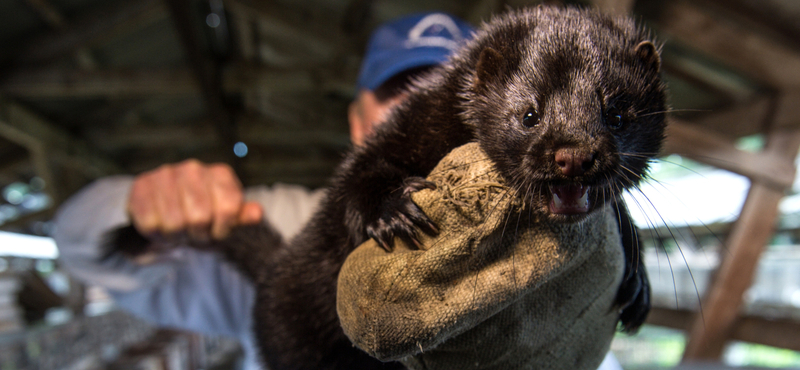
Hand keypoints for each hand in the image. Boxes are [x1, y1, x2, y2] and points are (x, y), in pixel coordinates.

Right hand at [127, 159, 262, 241]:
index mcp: (221, 174)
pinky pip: (150, 223)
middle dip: (197, 235)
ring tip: (178, 232)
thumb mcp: (226, 218)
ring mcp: (165, 174)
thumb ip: (242, 216)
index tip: (216, 232)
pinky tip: (161, 228)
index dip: (222, 229)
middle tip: (194, 234)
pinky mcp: (141, 185)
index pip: (228, 208)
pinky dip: (156, 234)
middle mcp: (194, 168)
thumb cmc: (202, 216)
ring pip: (174, 223)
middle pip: (199, 217)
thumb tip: (256, 214)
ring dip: (176, 237)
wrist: (164, 209)